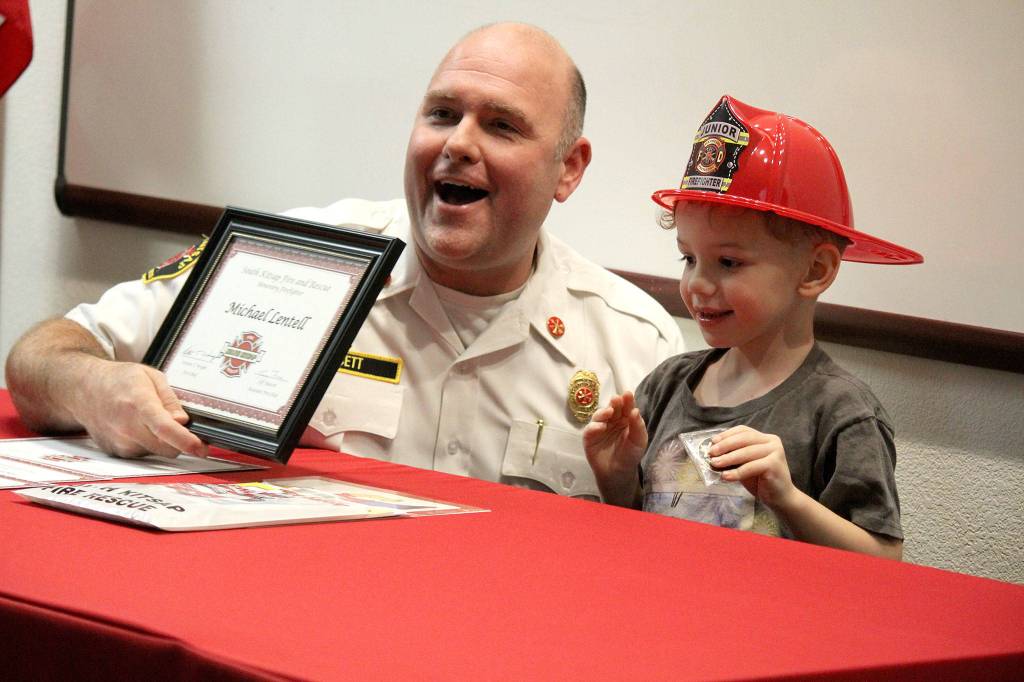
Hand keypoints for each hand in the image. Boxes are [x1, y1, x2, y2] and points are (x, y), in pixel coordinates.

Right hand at [72, 361, 207, 458]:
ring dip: (162, 441)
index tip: (200, 447)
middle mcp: (126, 427)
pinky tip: (137, 427)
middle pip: (166, 448)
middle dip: (181, 442)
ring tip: (149, 419)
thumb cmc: (119, 380)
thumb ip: (170, 400)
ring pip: (156, 452)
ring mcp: (119, 442)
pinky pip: (143, 454)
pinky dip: (148, 444)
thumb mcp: (151, 377)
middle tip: (182, 427)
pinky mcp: (115, 452)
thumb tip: (183, 421)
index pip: (164, 428)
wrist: (83, 389)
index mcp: (138, 403)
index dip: (185, 440)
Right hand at [583, 391, 647, 505]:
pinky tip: (601, 427)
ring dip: (603, 412)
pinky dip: (595, 426)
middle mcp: (612, 420)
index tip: (628, 394)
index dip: (627, 400)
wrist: (618, 473)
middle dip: (614, 403)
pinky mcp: (589, 437)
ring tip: (609, 412)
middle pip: (612, 408)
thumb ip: (638, 426)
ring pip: (599, 415)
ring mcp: (600, 427)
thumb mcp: (639, 440)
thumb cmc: (630, 454)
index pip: (626, 407)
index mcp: (626, 419)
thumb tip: (635, 410)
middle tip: (617, 399)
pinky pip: (590, 429)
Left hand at [707, 425, 795, 509]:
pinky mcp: (774, 464)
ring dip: (728, 458)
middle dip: (725, 445)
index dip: (726, 435)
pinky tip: (725, 476)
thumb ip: (734, 456)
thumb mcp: (745, 464)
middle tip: (711, 454)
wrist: (780, 498)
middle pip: (744, 439)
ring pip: (746, 452)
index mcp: (765, 438)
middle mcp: (772, 441)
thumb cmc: (760, 480)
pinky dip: (736, 472)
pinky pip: (751, 467)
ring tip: (714, 464)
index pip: (743, 431)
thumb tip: (713, 452)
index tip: (712, 442)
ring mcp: (775, 452)